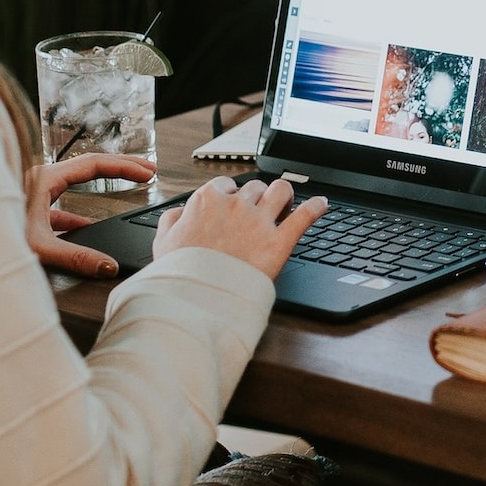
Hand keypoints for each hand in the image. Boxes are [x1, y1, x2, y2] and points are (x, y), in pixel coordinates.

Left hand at [26, 154, 155, 276]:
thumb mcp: (39, 247)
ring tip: (125, 187)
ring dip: (103, 184)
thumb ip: (76, 257)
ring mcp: (34, 193)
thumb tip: (108, 266)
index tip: (148, 173)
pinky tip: (87, 226)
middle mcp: (40, 180)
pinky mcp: (30, 209)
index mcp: (45, 178)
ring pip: (76, 181)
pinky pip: (62, 203)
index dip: (125, 167)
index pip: (94, 164)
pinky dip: (80, 210)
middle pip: (89, 166)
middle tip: (148, 169)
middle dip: (122, 166)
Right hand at [154, 176, 326, 280]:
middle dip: (258, 198)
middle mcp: (236, 205)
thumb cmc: (180, 273)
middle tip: (260, 212)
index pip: (226, 186)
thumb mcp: (163, 242)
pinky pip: (305, 215)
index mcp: (207, 201)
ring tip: (286, 205)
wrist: (196, 299)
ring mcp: (259, 222)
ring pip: (281, 190)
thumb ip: (172, 220)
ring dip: (285, 196)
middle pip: (255, 188)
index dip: (232, 196)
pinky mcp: (279, 242)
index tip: (234, 206)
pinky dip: (317, 207)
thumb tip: (181, 212)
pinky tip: (322, 204)